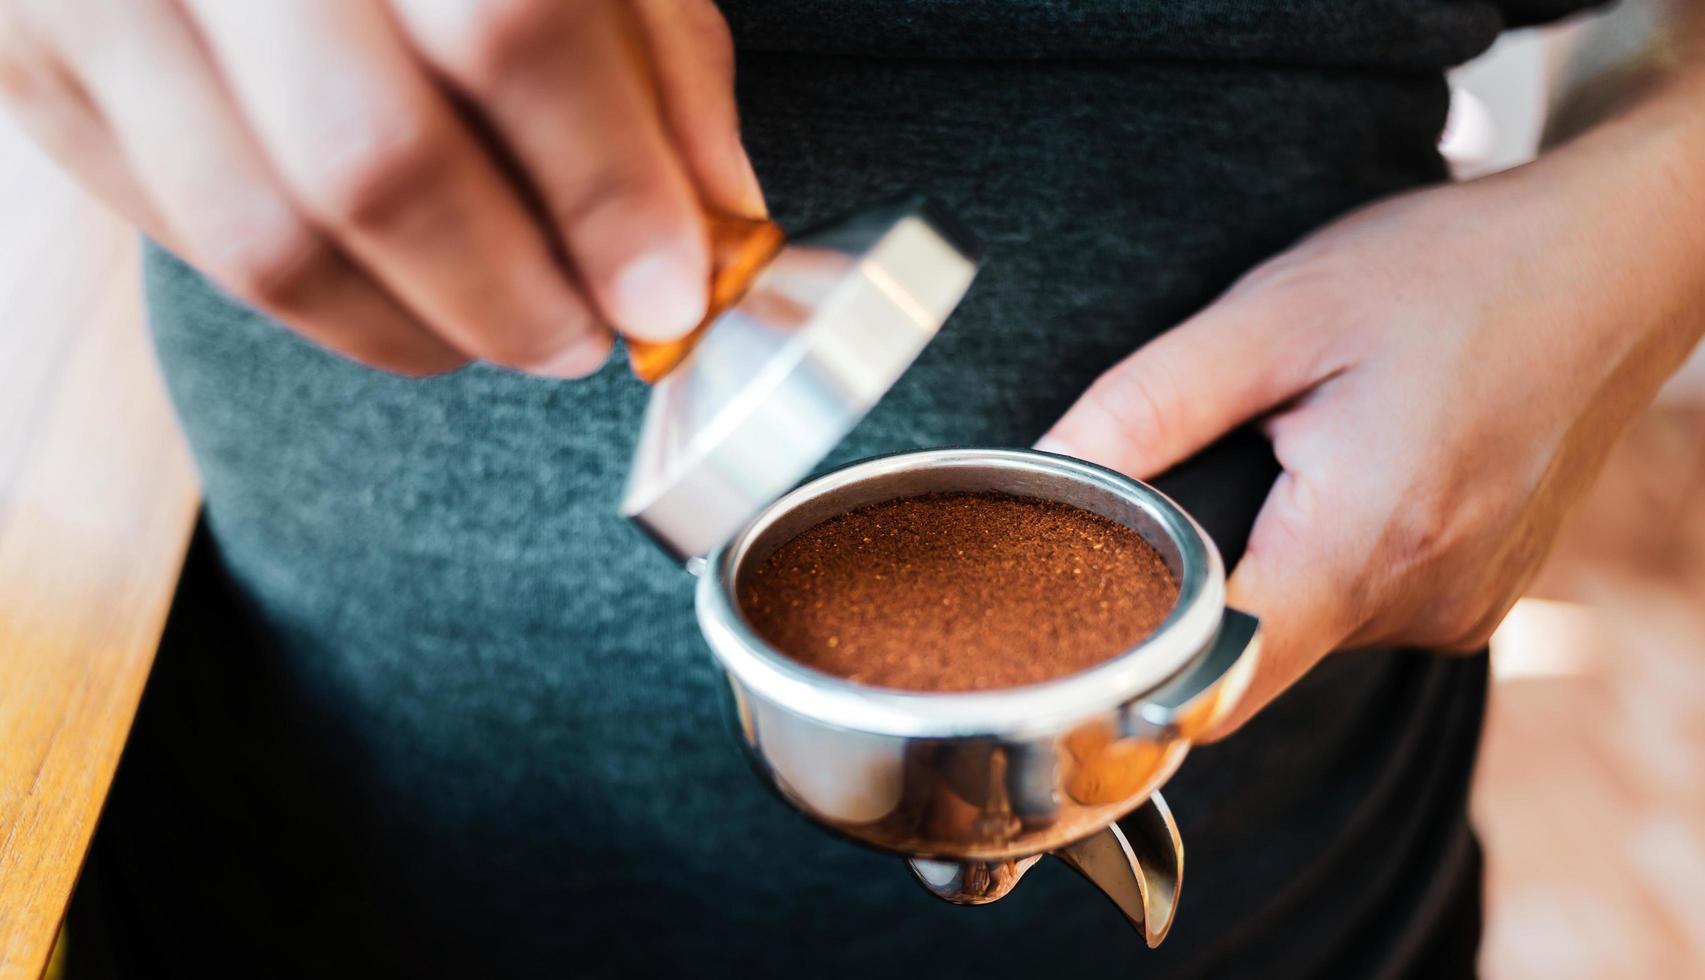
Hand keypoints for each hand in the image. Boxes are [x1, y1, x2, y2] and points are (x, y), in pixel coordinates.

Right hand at [0, 0, 760, 375]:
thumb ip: (654, 58)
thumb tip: (712, 219)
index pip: (511, 31)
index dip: (605, 187)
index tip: (666, 292)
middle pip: (375, 163)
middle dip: (510, 295)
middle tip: (582, 337)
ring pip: (269, 240)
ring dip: (420, 329)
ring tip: (505, 328)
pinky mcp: (41, 71)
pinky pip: (195, 247)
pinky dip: (328, 305)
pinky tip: (403, 292)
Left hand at [1039, 153, 1704, 736]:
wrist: (1613, 261)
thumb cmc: (1453, 273)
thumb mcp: (1275, 315)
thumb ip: (1148, 405)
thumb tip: (1048, 472)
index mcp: (1364, 547)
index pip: (1211, 685)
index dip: (1133, 666)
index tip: (1082, 627)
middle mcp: (1421, 604)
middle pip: (1251, 653)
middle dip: (1199, 581)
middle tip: (1197, 475)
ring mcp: (1461, 610)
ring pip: (1307, 628)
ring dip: (1273, 558)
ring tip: (1298, 450)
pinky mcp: (1479, 596)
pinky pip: (1365, 604)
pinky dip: (1332, 552)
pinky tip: (1349, 467)